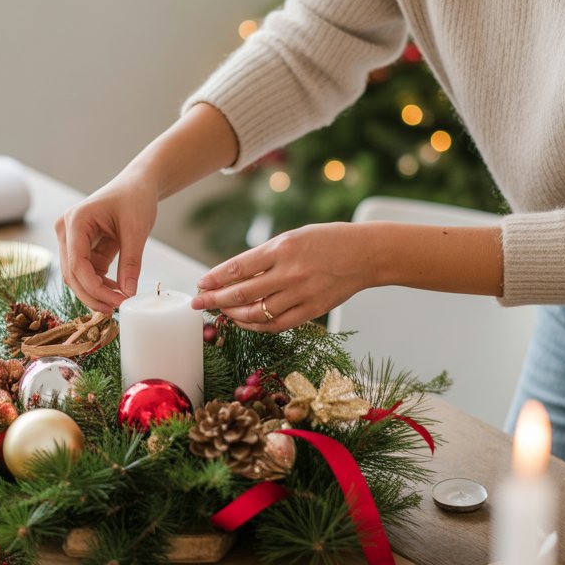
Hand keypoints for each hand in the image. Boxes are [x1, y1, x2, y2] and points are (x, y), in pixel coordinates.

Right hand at [56, 174, 157, 311]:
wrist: (138, 185)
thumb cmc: (135, 198)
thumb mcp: (137, 230)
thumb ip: (131, 262)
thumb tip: (128, 293)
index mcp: (76, 221)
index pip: (77, 264)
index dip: (95, 288)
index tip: (118, 301)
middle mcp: (67, 231)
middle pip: (72, 274)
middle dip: (93, 295)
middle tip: (117, 308)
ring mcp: (72, 240)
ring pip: (76, 277)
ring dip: (95, 292)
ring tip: (119, 301)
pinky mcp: (82, 247)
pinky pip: (86, 272)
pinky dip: (100, 284)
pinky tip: (118, 290)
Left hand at [191, 223, 376, 330]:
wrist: (365, 254)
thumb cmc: (327, 241)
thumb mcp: (292, 238)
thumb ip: (264, 257)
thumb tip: (232, 277)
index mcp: (282, 248)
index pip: (238, 267)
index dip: (214, 279)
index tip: (200, 285)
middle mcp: (290, 272)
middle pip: (242, 293)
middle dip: (215, 300)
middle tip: (198, 304)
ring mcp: (301, 294)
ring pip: (256, 313)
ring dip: (233, 315)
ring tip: (221, 312)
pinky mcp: (312, 310)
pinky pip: (276, 325)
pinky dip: (256, 326)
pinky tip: (244, 322)